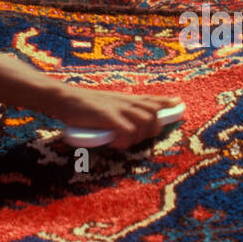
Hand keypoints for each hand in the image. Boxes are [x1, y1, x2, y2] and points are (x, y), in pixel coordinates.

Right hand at [39, 85, 181, 150]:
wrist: (63, 98)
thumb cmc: (82, 106)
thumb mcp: (105, 105)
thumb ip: (118, 112)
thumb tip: (126, 125)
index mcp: (125, 99)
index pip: (151, 100)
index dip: (166, 103)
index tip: (179, 104)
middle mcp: (125, 102)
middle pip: (153, 114)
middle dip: (151, 130)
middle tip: (135, 139)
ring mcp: (118, 108)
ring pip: (145, 122)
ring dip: (137, 136)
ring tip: (122, 141)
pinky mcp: (109, 116)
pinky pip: (128, 130)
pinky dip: (124, 140)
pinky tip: (114, 142)